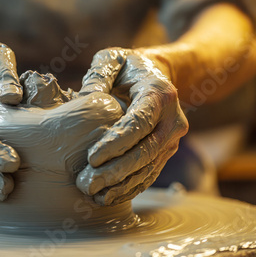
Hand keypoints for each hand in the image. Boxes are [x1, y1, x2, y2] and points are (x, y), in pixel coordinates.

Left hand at [76, 48, 188, 205]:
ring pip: (149, 167)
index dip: (117, 142)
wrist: (158, 74)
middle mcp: (172, 119)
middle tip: (87, 183)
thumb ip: (99, 73)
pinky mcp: (166, 150)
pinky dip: (130, 187)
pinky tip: (108, 197)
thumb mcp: (112, 58)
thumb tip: (83, 98)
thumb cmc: (129, 66)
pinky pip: (150, 173)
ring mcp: (172, 138)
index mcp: (159, 93)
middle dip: (116, 170)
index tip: (92, 158)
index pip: (139, 122)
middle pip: (146, 151)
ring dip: (122, 184)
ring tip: (93, 195)